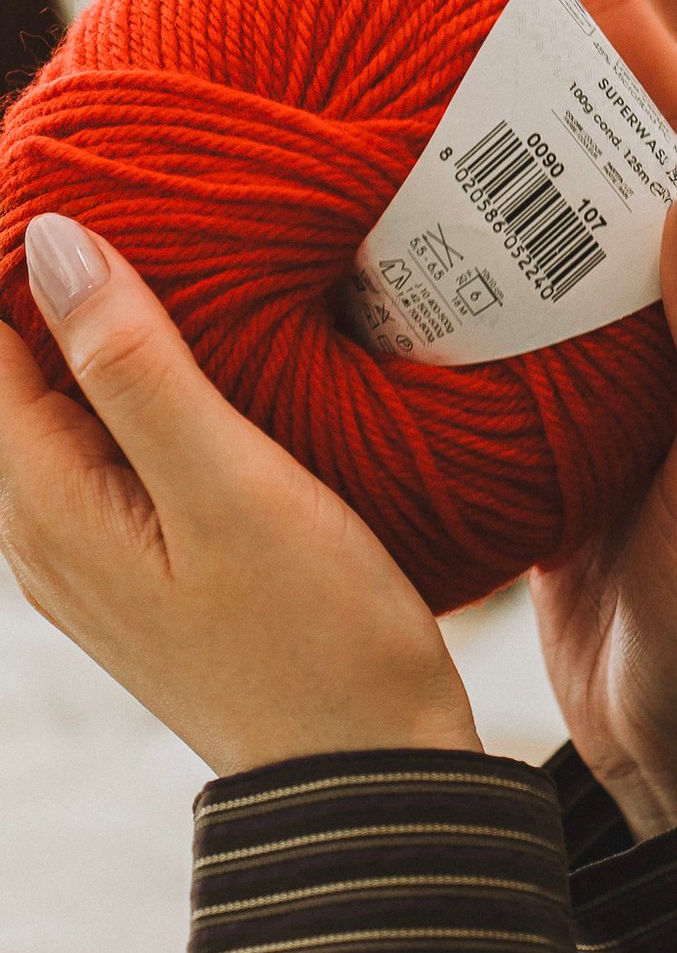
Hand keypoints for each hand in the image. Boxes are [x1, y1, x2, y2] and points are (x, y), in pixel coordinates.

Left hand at [0, 218, 479, 775]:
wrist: (365, 781)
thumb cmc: (314, 640)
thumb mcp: (230, 488)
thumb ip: (138, 367)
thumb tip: (55, 242)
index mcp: (47, 505)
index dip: (11, 252)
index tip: (71, 170)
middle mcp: (45, 531)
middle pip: (11, 373)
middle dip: (46, 282)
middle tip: (127, 188)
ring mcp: (92, 555)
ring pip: (57, 408)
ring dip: (92, 332)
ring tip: (165, 248)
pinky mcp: (144, 565)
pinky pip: (102, 446)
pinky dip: (128, 384)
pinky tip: (194, 355)